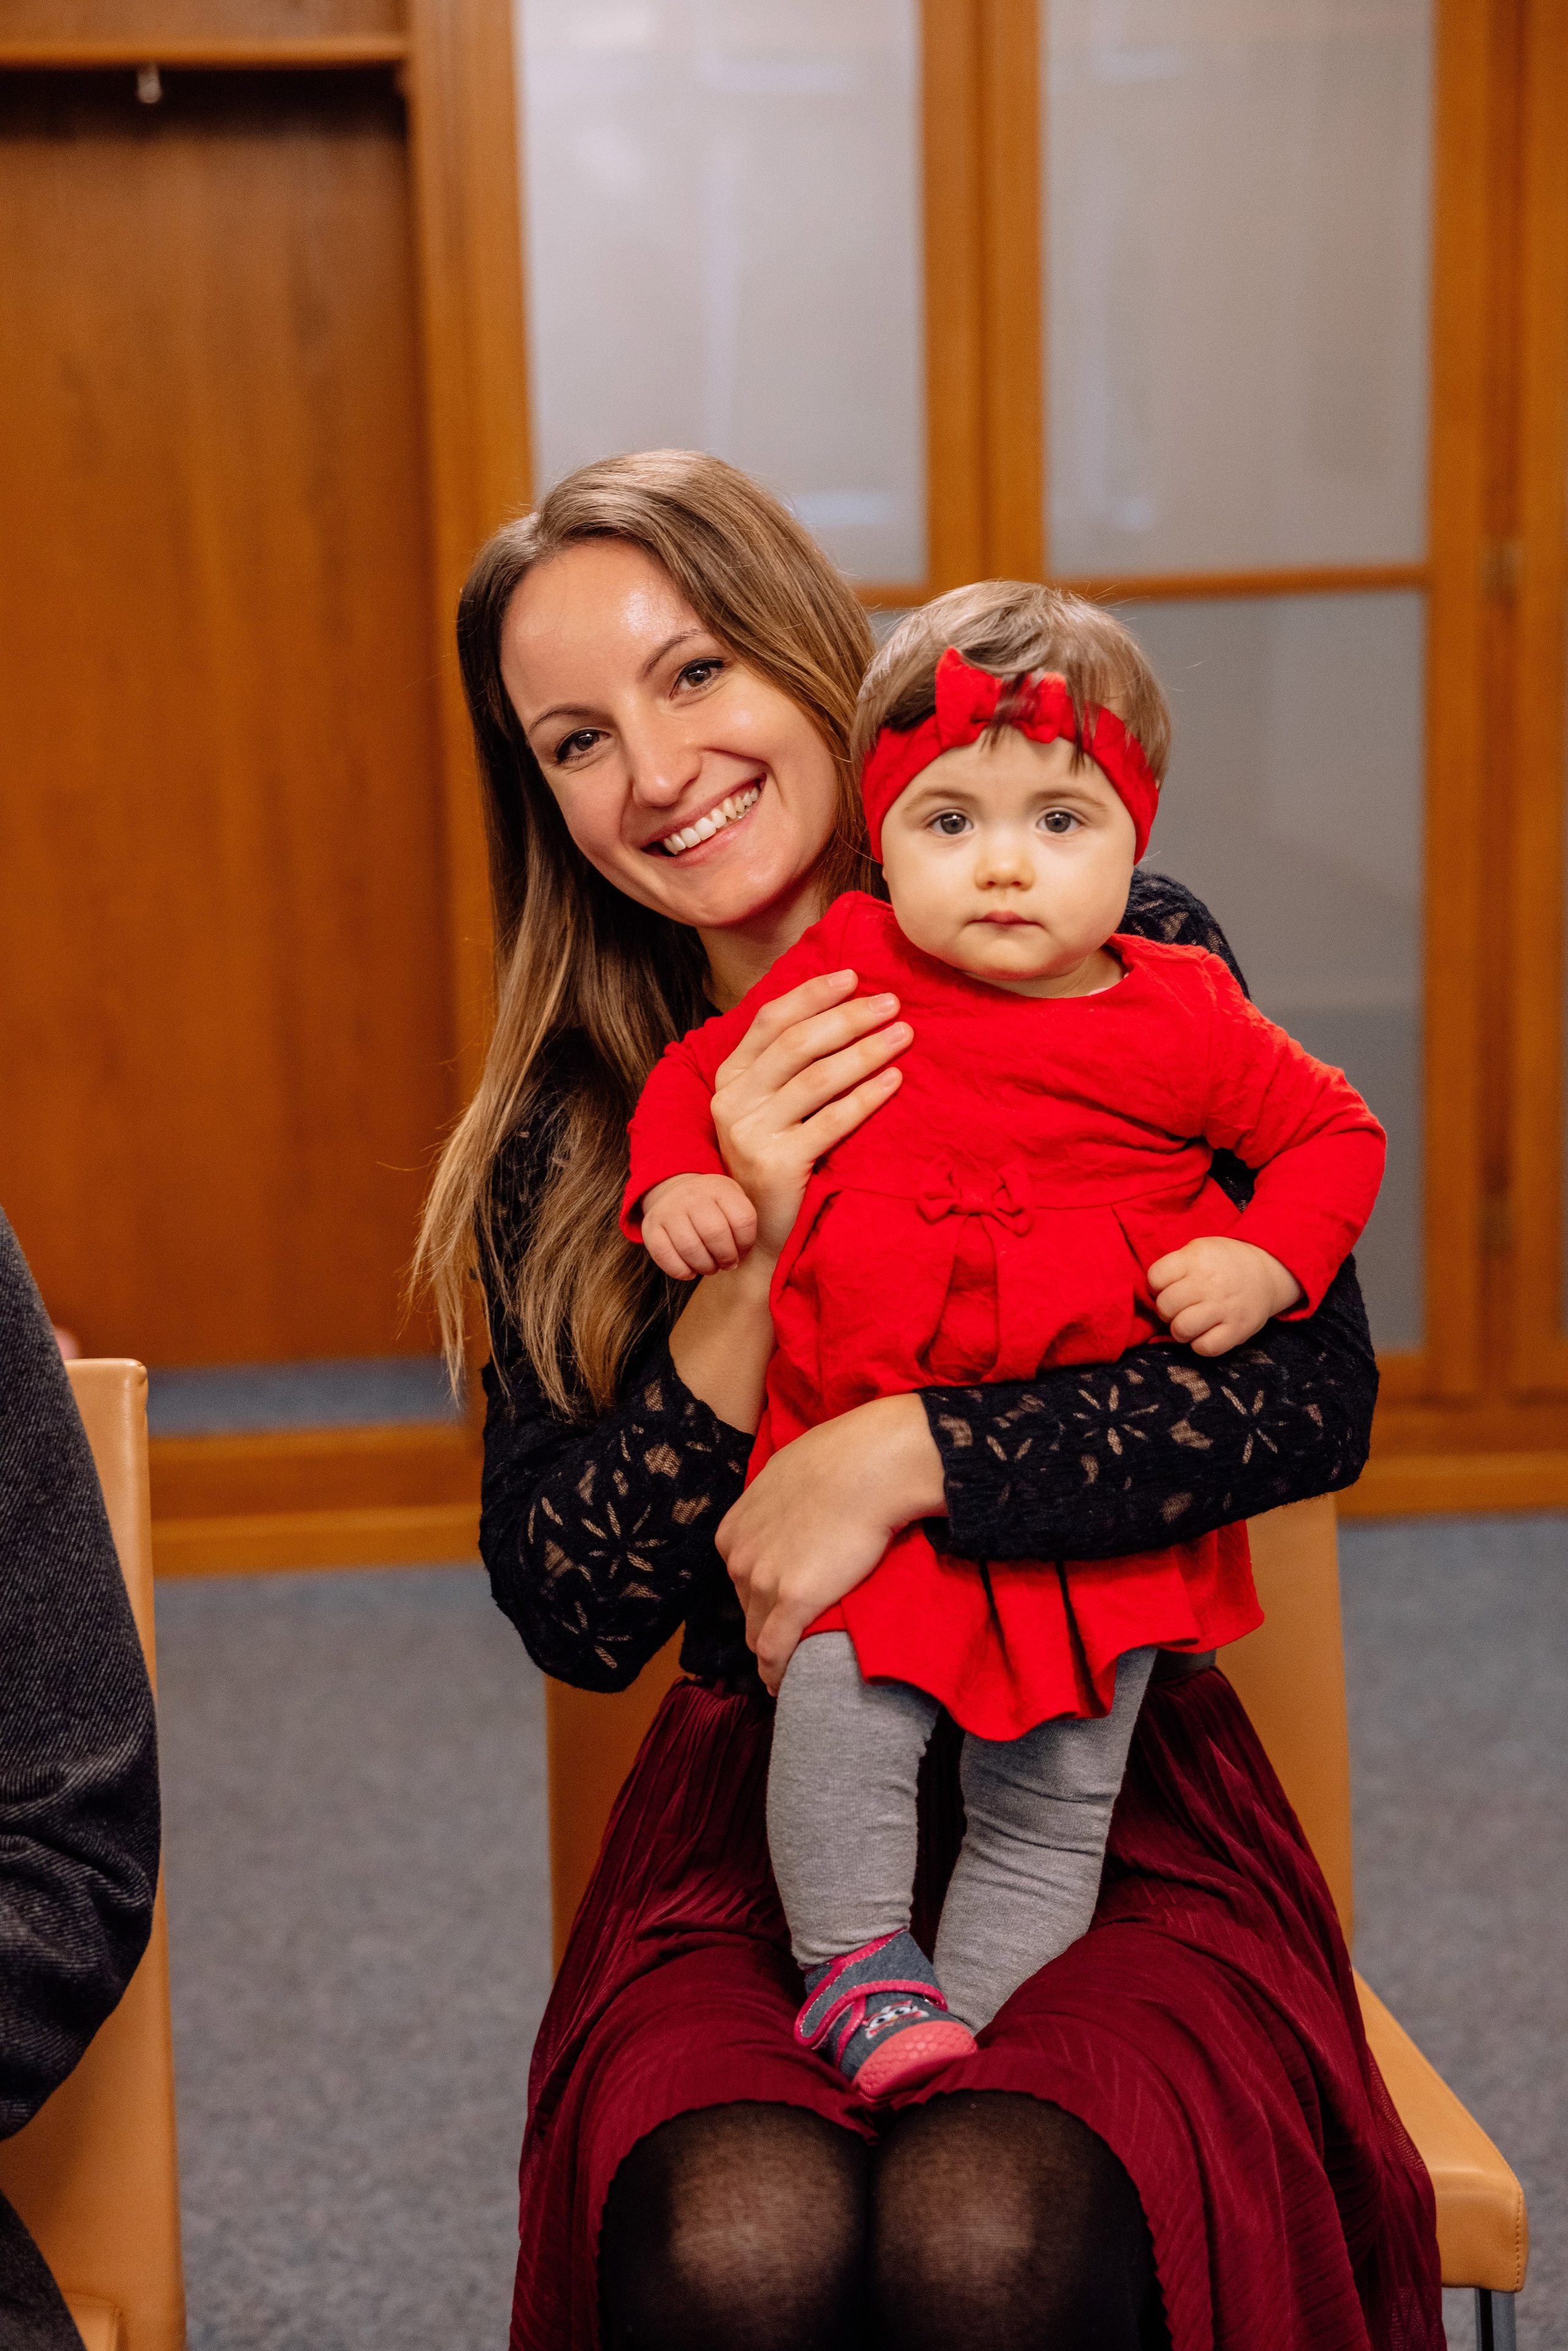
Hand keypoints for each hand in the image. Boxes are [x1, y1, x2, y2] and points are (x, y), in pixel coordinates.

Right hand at [641, 1173, 757, 1277]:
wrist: (676, 1191)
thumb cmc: (713, 1206)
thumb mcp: (732, 1201)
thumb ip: (742, 1223)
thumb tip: (739, 1257)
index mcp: (719, 1188)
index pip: (742, 1218)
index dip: (746, 1243)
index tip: (742, 1251)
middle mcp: (692, 1195)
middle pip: (715, 1233)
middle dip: (726, 1257)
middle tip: (727, 1264)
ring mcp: (668, 1210)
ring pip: (690, 1247)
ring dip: (705, 1266)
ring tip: (710, 1267)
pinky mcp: (650, 1227)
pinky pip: (665, 1256)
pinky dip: (681, 1271)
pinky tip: (690, 1271)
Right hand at [711, 970, 910, 1254]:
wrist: (760, 1234)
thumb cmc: (776, 1162)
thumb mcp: (770, 1108)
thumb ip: (789, 1066)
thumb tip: (843, 1009)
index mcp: (729, 1078)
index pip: (769, 1021)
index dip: (812, 995)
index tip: (853, 977)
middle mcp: (732, 1101)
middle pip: (797, 1044)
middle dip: (848, 1018)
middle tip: (891, 1003)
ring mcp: (751, 1133)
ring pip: (817, 1079)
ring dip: (866, 1052)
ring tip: (903, 1034)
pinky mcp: (776, 1163)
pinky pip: (832, 1121)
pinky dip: (867, 1096)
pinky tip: (896, 1079)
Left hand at [716, 1394, 944, 1693]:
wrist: (870, 1465)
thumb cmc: (839, 1460)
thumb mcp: (785, 1476)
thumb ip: (773, 1504)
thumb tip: (787, 1507)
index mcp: (733, 1530)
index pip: (738, 1580)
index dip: (758, 1596)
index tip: (776, 1609)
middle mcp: (738, 1558)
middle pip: (746, 1609)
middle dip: (764, 1623)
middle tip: (790, 1640)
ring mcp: (762, 1582)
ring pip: (758, 1634)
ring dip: (771, 1653)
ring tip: (786, 1672)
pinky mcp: (794, 1602)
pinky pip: (774, 1652)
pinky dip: (775, 1673)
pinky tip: (782, 1686)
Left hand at [1147, 1236, 1303, 1356]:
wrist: (1267, 1270)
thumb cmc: (1222, 1262)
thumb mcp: (1199, 1249)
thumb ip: (1175, 1266)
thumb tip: (1151, 1292)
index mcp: (1197, 1258)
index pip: (1156, 1277)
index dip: (1156, 1285)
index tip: (1167, 1287)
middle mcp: (1210, 1283)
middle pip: (1166, 1306)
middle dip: (1166, 1310)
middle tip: (1179, 1308)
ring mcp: (1225, 1307)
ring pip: (1181, 1329)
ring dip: (1179, 1330)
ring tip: (1188, 1323)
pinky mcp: (1238, 1330)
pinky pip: (1205, 1347)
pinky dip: (1199, 1344)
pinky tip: (1204, 1333)